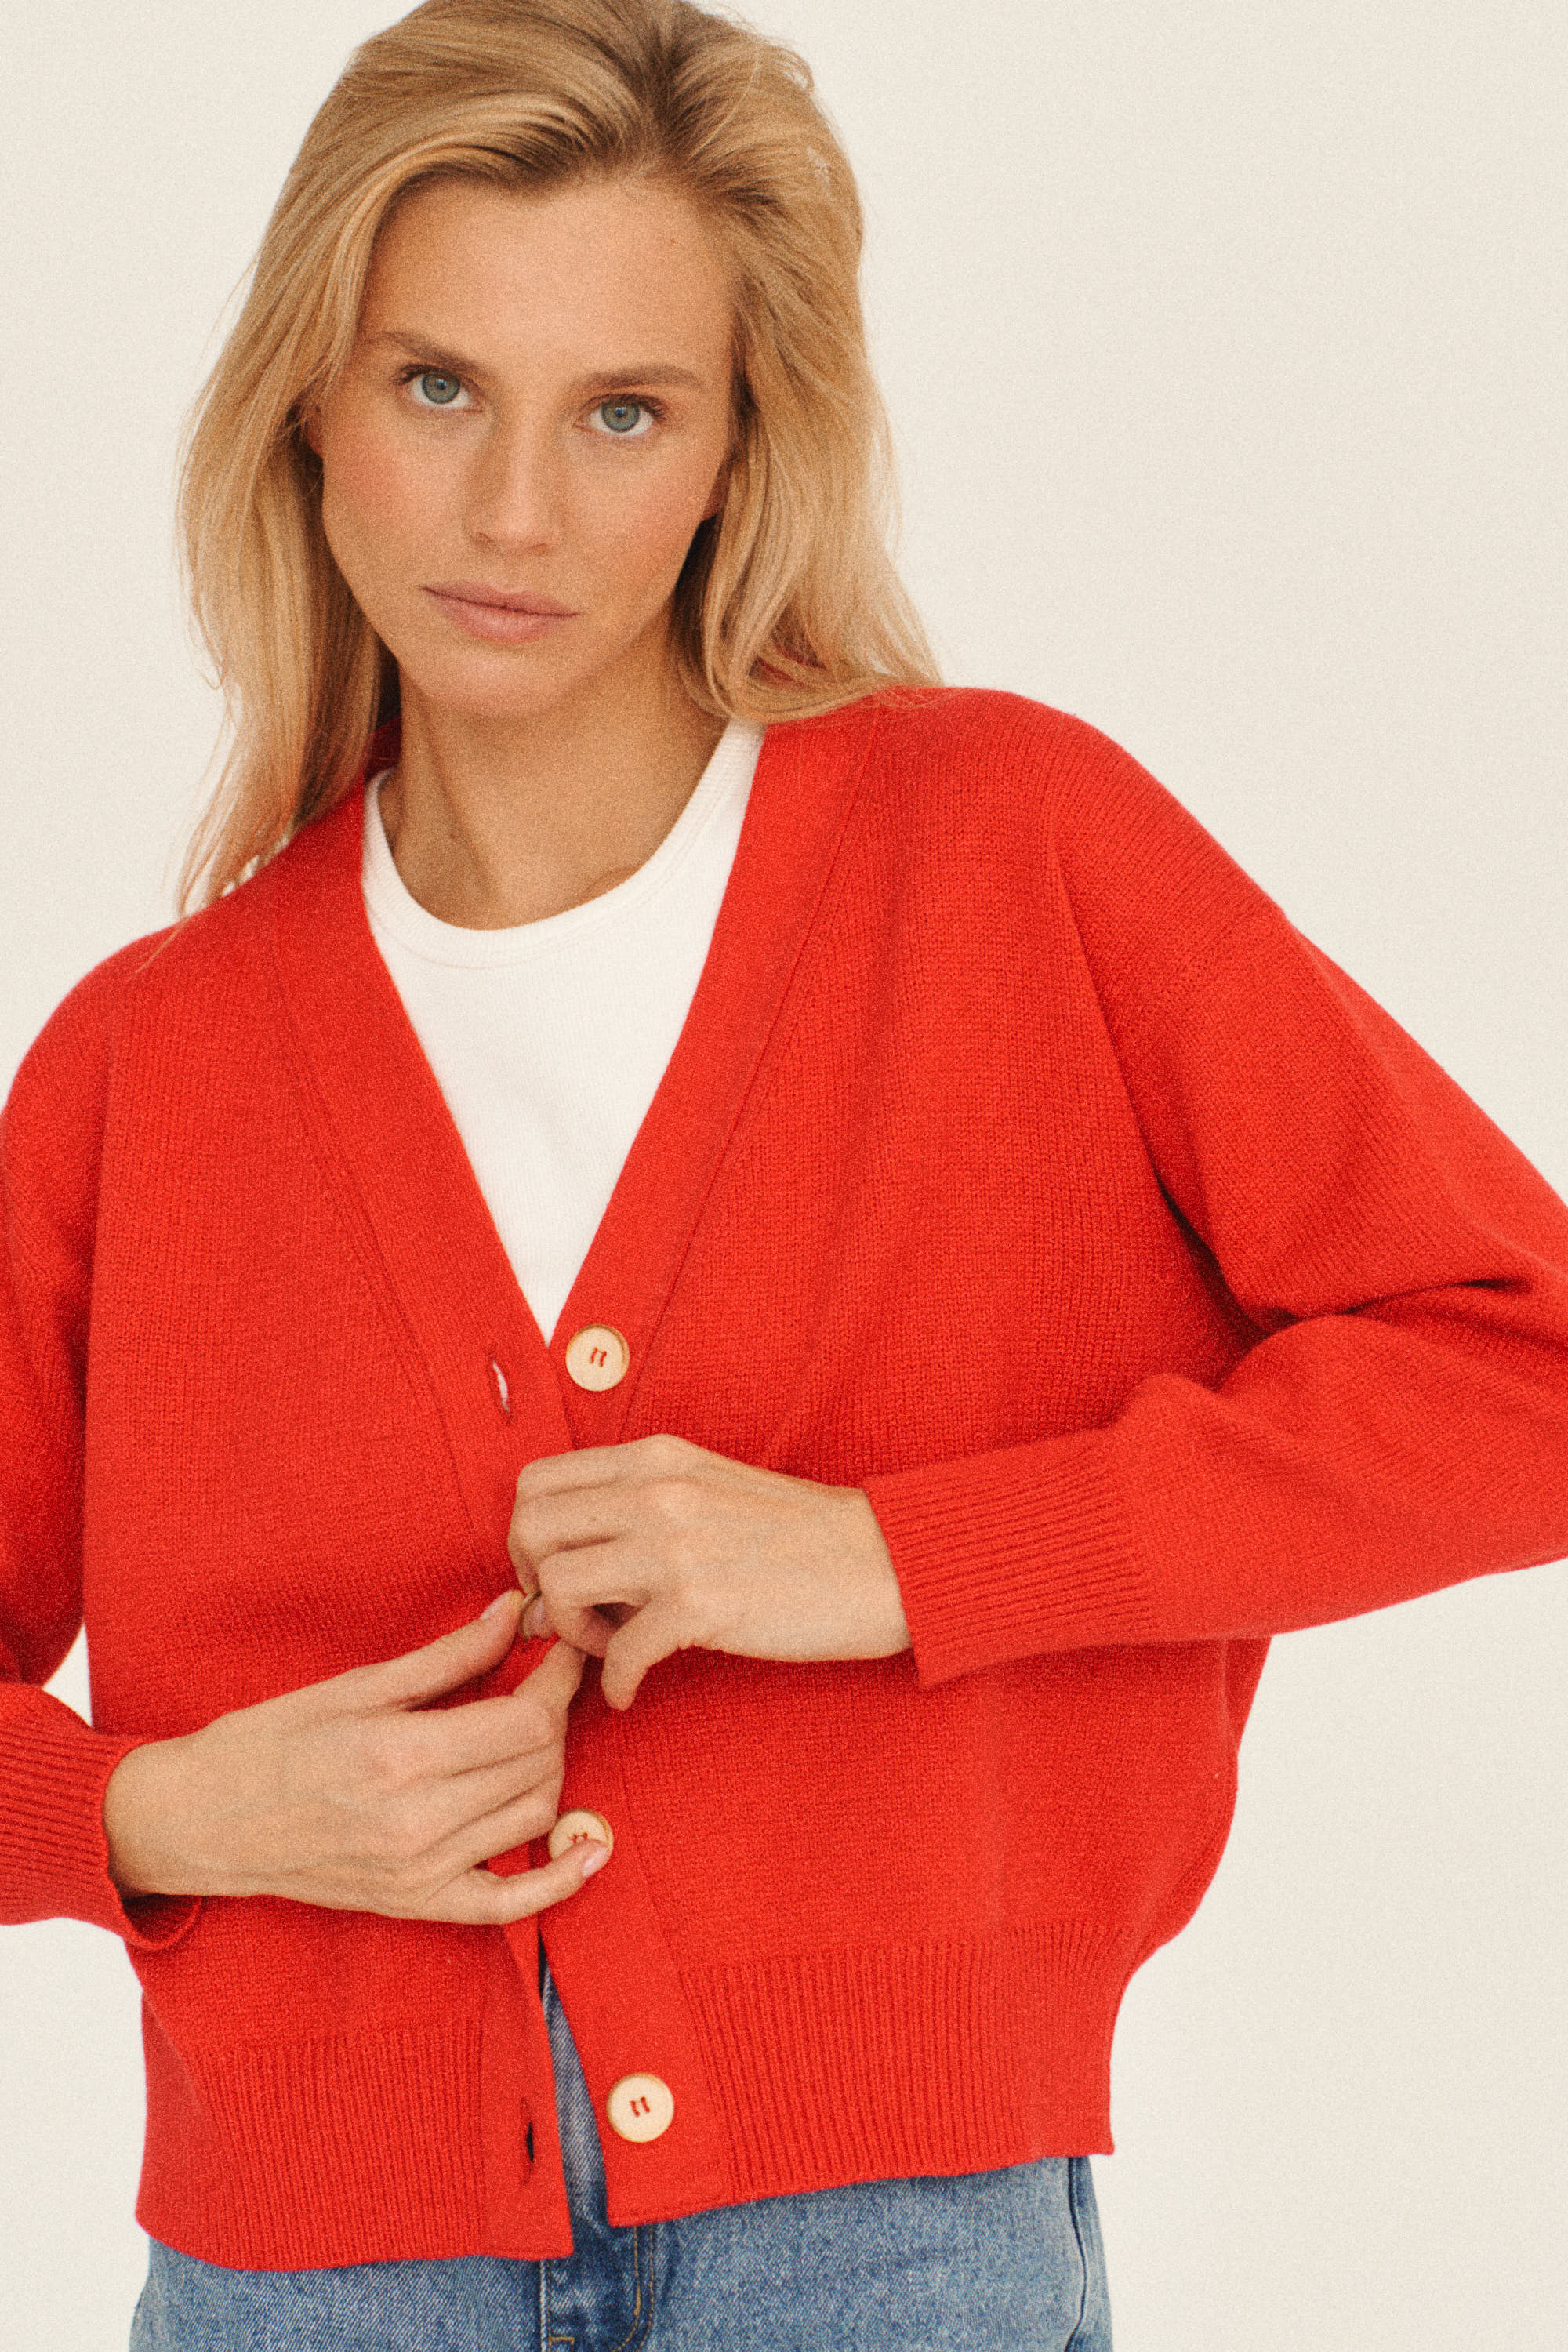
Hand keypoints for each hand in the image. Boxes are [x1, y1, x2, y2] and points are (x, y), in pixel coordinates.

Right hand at [100, 1592, 608, 1924]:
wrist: (205, 1822)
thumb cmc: (270, 1741)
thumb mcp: (357, 1686)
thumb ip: (448, 1656)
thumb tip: (515, 1614)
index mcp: (400, 1756)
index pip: (526, 1721)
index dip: (557, 1678)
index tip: (562, 1646)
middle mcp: (417, 1822)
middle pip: (539, 1765)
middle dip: (555, 1715)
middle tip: (544, 1680)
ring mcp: (420, 1872)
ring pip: (536, 1816)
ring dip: (552, 1769)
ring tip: (533, 1733)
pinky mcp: (416, 1905)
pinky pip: (509, 1904)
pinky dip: (559, 1880)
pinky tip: (593, 1850)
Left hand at [507, 1434, 910, 1708]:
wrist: (883, 1563)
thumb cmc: (797, 1537)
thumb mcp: (710, 1490)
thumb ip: (639, 1511)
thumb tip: (563, 1567)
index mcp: (655, 1458)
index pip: (537, 1480)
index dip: (528, 1537)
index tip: (556, 1574)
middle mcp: (656, 1489)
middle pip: (530, 1527)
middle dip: (533, 1582)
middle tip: (571, 1617)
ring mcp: (676, 1543)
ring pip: (557, 1584)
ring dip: (572, 1633)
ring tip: (612, 1649)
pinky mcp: (702, 1603)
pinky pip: (618, 1652)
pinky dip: (617, 1683)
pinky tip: (637, 1690)